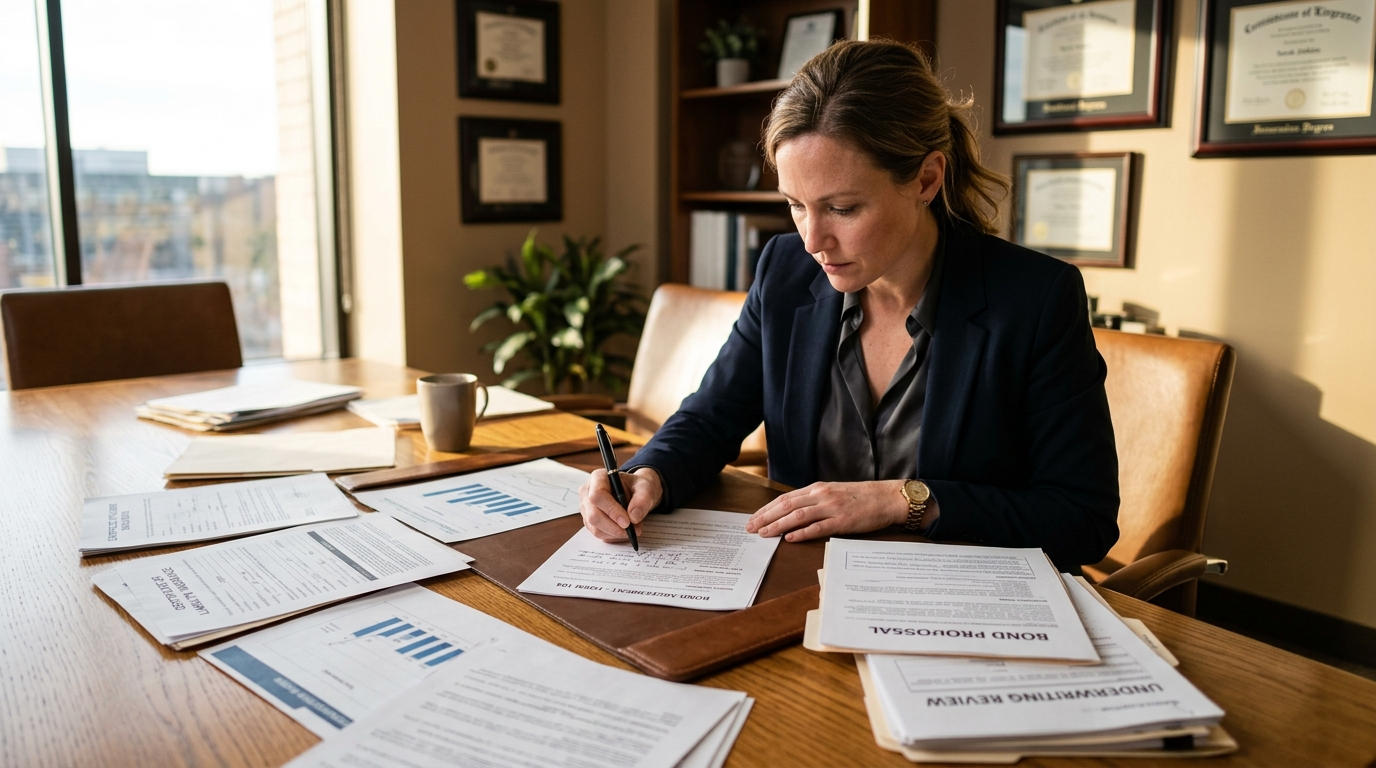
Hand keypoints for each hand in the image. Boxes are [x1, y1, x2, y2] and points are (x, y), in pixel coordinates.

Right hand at [578, 467, 663, 542]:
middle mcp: (587, 492)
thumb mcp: (645, 488)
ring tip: (633, 529)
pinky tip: (625, 532)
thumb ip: (642, 500)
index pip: (597, 495)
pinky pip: (598, 534)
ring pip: (595, 528)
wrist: (635, 493)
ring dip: (616, 533)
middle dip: (614, 527)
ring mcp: (586, 508)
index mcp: (598, 478)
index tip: (627, 522)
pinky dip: (614, 536)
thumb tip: (633, 517)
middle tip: (632, 531)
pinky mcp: (589, 521)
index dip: (611, 510)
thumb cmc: (637, 487)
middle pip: (593, 515)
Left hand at [746, 480, 908, 541]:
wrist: (887, 497)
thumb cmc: (861, 497)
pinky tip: (789, 538)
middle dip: (765, 517)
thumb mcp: (834, 493)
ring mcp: (832, 508)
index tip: (753, 518)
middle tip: (750, 528)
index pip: (785, 499)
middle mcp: (821, 496)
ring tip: (764, 533)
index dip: (767, 509)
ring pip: (798, 516)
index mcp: (817, 489)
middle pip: (786, 506)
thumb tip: (793, 513)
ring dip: (778, 525)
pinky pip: (818, 527)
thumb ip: (814, 501)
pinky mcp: (843, 521)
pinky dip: (802, 533)